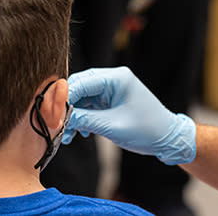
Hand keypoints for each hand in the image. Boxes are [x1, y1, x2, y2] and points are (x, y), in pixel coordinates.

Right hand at [63, 67, 195, 164]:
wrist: (167, 138)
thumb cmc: (147, 130)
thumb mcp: (112, 126)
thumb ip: (84, 119)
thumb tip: (59, 118)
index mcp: (116, 78)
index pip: (81, 82)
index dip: (63, 99)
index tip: (50, 116)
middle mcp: (113, 79)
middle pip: (78, 87)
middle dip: (65, 107)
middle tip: (55, 126)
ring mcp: (111, 89)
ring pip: (81, 98)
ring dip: (72, 116)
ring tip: (67, 135)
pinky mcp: (110, 100)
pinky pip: (88, 105)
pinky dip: (80, 118)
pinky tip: (77, 133)